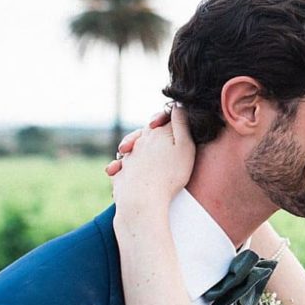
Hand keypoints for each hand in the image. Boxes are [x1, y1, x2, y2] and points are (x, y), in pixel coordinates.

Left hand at [112, 104, 195, 220]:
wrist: (143, 198)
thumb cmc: (170, 175)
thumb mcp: (185, 148)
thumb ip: (182, 125)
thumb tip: (178, 105)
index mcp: (155, 133)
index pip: (162, 120)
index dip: (167, 119)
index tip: (172, 123)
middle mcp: (139, 142)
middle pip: (145, 133)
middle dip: (151, 132)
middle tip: (158, 137)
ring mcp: (128, 157)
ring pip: (131, 148)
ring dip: (134, 148)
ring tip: (140, 154)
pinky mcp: (120, 173)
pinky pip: (121, 167)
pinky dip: (122, 167)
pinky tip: (126, 172)